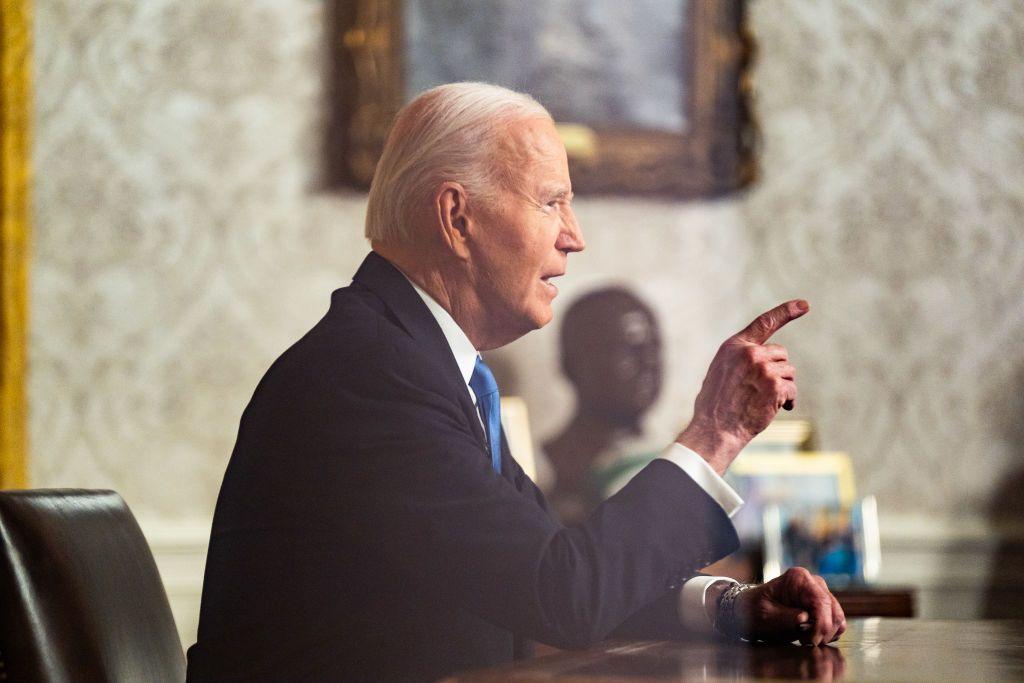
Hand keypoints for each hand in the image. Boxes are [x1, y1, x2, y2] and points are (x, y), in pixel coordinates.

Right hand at [677, 299, 807, 474]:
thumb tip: (765, 357)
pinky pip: (792, 389)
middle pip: (781, 354)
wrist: (715, 428)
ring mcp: (763, 367)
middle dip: (777, 371)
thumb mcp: (722, 371)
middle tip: (763, 390)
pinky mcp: (775, 384)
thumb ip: (742, 358)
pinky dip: (788, 401)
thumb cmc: (716, 405)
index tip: (804, 305)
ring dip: (783, 387)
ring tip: (764, 401)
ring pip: (788, 372)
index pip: (765, 322)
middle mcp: (750, 352)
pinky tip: (775, 409)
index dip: (786, 311)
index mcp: (734, 345)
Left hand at [737, 567, 846, 645]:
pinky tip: (811, 636)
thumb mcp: (766, 616)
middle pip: (833, 610)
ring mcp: (820, 593)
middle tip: (806, 642)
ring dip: (826, 633)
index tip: (813, 641)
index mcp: (798, 578)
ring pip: (838, 617)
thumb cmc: (754, 610)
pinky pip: (836, 622)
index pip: (821, 601)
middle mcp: (813, 582)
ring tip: (806, 639)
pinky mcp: (822, 606)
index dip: (822, 624)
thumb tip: (807, 620)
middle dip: (824, 631)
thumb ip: (787, 618)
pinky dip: (828, 633)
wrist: (749, 611)